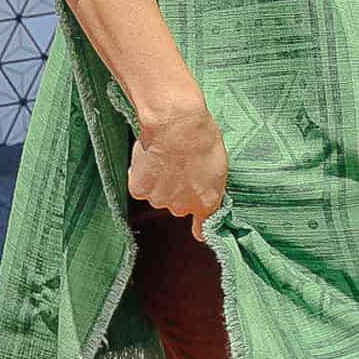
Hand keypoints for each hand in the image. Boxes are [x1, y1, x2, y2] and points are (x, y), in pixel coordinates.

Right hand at [129, 88, 227, 241]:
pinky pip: (141, 187)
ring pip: (158, 195)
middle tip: (181, 167)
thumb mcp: (219, 166)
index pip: (203, 227)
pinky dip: (143, 175)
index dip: (199, 228)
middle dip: (178, 190)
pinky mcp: (140, 192)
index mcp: (207, 201)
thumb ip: (211, 187)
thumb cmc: (203, 140)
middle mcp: (182, 207)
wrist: (177, 128)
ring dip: (160, 182)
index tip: (198, 231)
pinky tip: (152, 158)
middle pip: (178, 205)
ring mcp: (160, 201)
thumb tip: (205, 196)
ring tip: (167, 158)